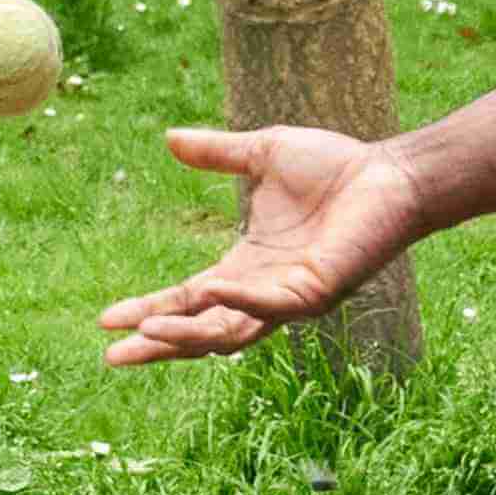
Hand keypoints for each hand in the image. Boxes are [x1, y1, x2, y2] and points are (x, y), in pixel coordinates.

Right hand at [99, 123, 427, 366]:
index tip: (106, 318)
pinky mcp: (318, 292)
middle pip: (201, 331)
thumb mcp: (262, 153)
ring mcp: (291, 298)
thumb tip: (170, 138)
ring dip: (189, 334)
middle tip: (114, 356)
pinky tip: (208, 290)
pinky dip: (238, 299)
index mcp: (246, 268)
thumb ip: (218, 154)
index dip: (149, 309)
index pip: (188, 300)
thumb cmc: (335, 166)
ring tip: (149, 329)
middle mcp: (264, 292)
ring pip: (232, 333)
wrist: (389, 172)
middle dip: (158, 344)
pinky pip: (272, 305)